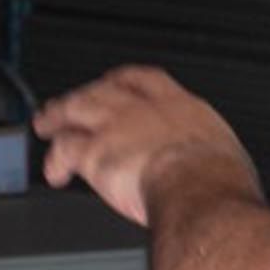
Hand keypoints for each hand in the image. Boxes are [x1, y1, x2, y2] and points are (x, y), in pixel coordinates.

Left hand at [34, 66, 258, 227]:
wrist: (200, 189)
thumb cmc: (220, 182)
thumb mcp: (223, 156)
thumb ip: (208, 155)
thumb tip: (216, 170)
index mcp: (180, 108)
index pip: (146, 80)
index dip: (123, 81)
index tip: (113, 84)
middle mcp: (143, 110)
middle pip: (103, 90)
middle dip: (84, 95)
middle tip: (70, 102)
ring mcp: (116, 127)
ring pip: (76, 110)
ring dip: (58, 116)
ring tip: (46, 123)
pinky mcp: (95, 152)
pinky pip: (65, 150)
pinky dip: (54, 160)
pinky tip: (53, 172)